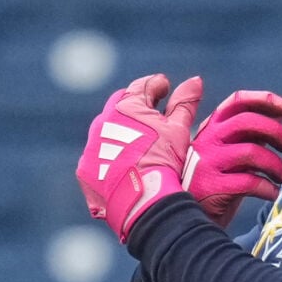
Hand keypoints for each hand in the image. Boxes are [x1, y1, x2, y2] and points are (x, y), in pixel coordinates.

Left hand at [76, 74, 201, 241]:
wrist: (143, 201)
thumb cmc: (165, 162)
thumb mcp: (179, 130)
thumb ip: (185, 103)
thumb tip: (195, 80)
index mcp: (127, 106)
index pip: (143, 87)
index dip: (157, 86)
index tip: (165, 87)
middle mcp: (103, 121)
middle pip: (120, 105)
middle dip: (135, 107)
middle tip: (151, 115)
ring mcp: (92, 145)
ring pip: (107, 132)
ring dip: (121, 134)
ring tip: (138, 147)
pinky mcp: (86, 169)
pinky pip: (97, 159)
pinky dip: (109, 160)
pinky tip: (123, 169)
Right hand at [183, 90, 281, 226]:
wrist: (183, 216)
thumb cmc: (212, 182)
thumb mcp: (228, 152)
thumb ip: (250, 134)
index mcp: (211, 127)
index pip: (237, 102)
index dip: (266, 100)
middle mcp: (207, 140)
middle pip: (247, 121)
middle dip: (276, 131)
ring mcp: (208, 163)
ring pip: (252, 152)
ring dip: (276, 165)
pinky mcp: (212, 187)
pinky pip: (250, 182)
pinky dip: (268, 188)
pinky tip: (272, 193)